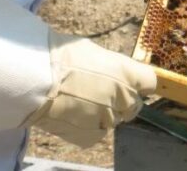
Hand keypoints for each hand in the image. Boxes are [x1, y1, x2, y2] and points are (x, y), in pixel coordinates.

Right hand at [26, 31, 155, 147]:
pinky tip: (73, 114)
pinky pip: (97, 132)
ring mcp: (109, 119)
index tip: (131, 81)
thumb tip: (114, 70)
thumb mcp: (94, 51)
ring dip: (103, 113)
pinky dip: (88, 126)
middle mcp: (124, 98)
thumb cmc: (63, 57)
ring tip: (80, 101)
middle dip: (122, 100)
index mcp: (128, 73)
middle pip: (133, 105)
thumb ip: (111, 66)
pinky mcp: (92, 135)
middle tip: (100, 92)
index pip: (150, 81)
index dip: (140, 82)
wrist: (37, 80)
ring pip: (113, 119)